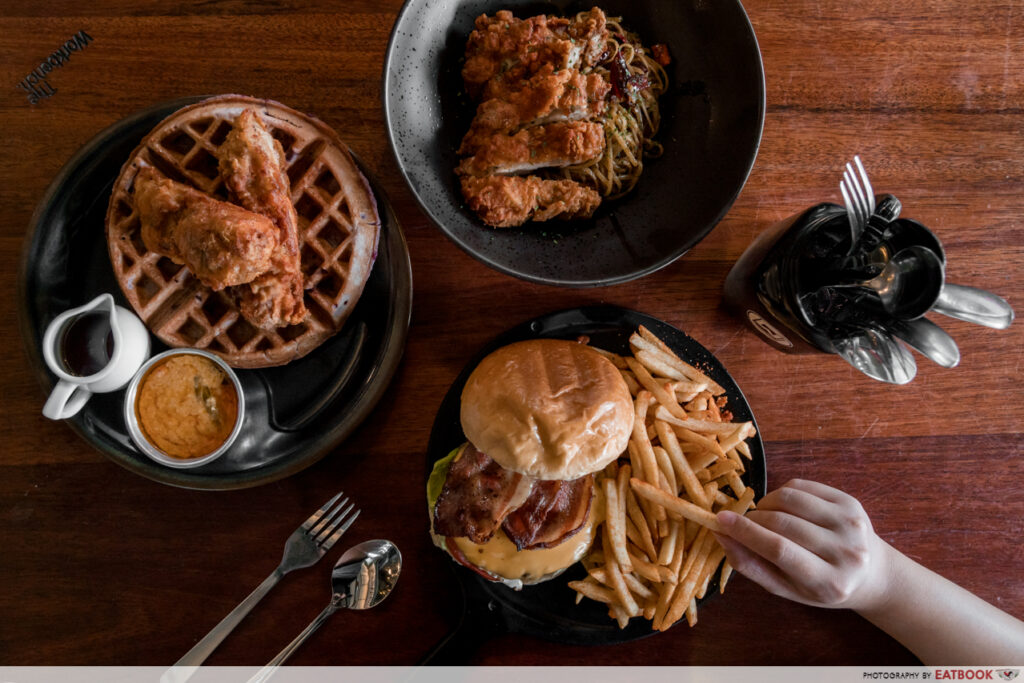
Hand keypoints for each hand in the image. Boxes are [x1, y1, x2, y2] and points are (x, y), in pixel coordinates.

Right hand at [714, 479, 892, 610]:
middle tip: (743, 523)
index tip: (720, 521)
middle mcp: (846, 552)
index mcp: (829, 582)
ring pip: (791, 499)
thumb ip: (751, 566)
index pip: (779, 550)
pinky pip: (802, 486)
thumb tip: (720, 535)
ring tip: (765, 516)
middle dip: (753, 519)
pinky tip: (783, 507)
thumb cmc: (822, 587)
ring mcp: (851, 523)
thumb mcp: (786, 589)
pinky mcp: (851, 502)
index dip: (746, 532)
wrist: (872, 574)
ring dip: (766, 503)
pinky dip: (782, 493)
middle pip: (783, 523)